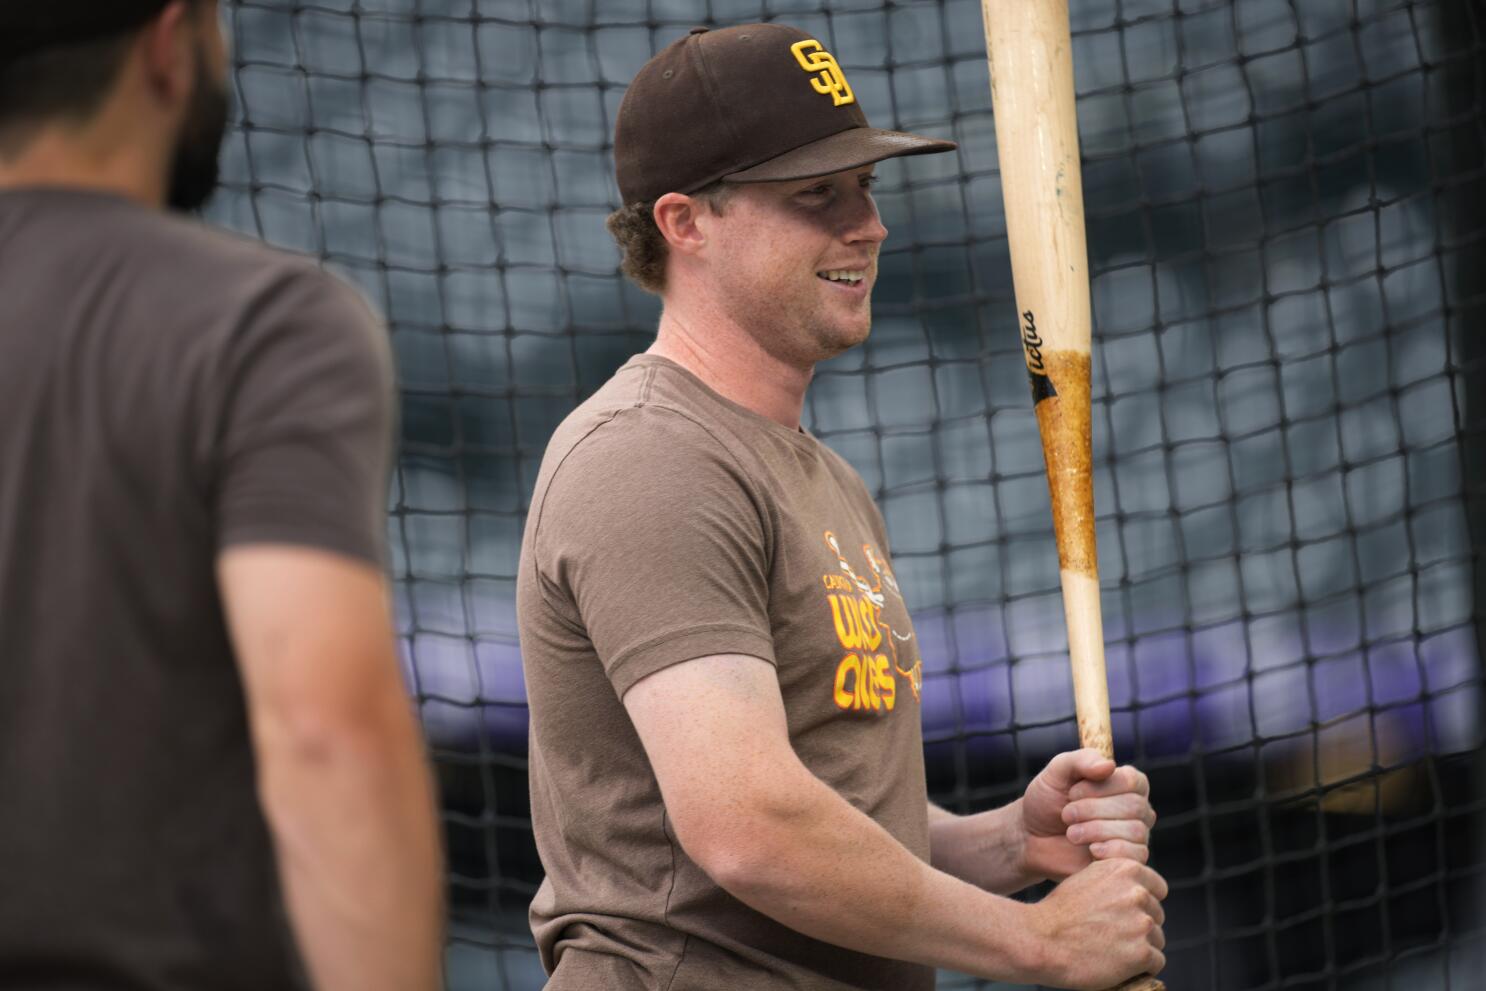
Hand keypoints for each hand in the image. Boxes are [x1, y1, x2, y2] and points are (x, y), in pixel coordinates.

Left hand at [1020, 749, 1154, 881]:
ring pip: (1135, 831)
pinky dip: (1109, 851)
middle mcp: (1137, 809)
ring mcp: (1135, 836)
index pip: (1132, 781)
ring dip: (1095, 830)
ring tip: (1071, 833)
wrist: (1032, 839)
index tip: (1072, 793)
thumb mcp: (1056, 772)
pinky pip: (1136, 856)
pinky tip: (1091, 849)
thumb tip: (1109, 766)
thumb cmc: (1047, 801)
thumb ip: (1081, 760)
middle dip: (1092, 810)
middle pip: (1134, 807)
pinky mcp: (1128, 861)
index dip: (1100, 787)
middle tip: (1066, 814)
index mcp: (1125, 783)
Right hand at [1025, 858, 1167, 989]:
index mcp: (1125, 869)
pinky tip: (1118, 964)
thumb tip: (1137, 891)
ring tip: (1112, 950)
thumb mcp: (1087, 878)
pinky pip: (1156, 962)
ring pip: (1157, 939)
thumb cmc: (1058, 913)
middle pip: (1157, 915)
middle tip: (1113, 935)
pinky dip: (1141, 968)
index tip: (1130, 913)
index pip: (1157, 888)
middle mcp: (1138, 893)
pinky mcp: (1142, 953)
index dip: (1144, 903)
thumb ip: (1115, 881)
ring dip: (1140, 947)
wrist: (1041, 940)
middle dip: (1140, 926)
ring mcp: (1142, 923)